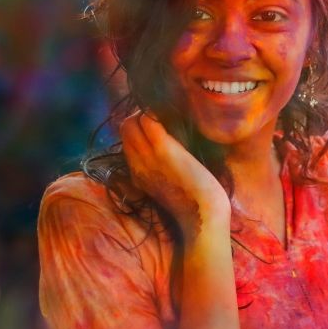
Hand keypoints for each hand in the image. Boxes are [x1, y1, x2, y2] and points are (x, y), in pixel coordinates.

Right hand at [121, 112, 229, 237]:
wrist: (203, 215)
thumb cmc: (194, 202)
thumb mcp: (168, 188)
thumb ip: (161, 172)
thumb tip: (168, 152)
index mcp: (137, 175)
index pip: (126, 141)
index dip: (138, 128)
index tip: (155, 124)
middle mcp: (137, 165)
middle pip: (124, 128)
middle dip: (139, 116)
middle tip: (161, 116)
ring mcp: (148, 157)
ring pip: (130, 123)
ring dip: (146, 113)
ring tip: (165, 114)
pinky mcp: (164, 150)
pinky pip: (148, 122)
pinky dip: (155, 114)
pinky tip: (170, 115)